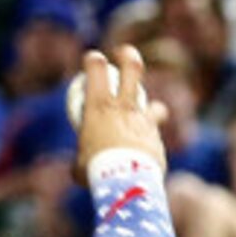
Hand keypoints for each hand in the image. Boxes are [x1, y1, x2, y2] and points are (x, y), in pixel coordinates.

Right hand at [72, 45, 166, 182]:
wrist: (126, 183)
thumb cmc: (95, 172)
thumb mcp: (79, 166)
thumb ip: (81, 159)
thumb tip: (78, 167)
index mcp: (98, 107)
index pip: (97, 68)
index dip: (93, 59)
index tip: (91, 58)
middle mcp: (124, 107)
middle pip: (133, 68)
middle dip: (128, 55)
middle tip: (124, 53)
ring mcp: (144, 121)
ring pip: (155, 106)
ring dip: (152, 110)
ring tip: (148, 120)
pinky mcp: (157, 139)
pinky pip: (155, 138)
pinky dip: (149, 145)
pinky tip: (144, 158)